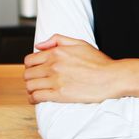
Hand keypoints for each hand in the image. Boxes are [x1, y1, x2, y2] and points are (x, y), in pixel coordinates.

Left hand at [23, 35, 138, 103]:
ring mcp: (55, 80)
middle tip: (35, 81)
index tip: (34, 70)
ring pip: (30, 85)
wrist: (111, 78)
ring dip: (30, 88)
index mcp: (57, 52)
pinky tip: (36, 99)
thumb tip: (39, 45)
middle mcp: (53, 65)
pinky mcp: (59, 94)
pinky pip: (37, 96)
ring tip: (35, 90)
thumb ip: (57, 40)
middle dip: (29, 77)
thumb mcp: (79, 43)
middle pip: (28, 73)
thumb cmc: (98, 62)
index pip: (30, 59)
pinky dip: (33, 99)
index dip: (30, 66)